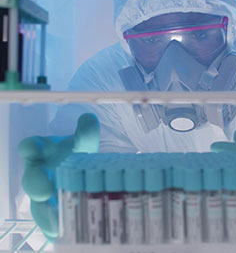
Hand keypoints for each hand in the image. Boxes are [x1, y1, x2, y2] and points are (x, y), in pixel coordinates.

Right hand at [19, 113, 99, 240]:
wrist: (81, 173)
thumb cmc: (76, 155)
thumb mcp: (84, 144)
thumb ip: (86, 133)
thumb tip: (88, 119)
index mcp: (42, 152)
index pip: (30, 147)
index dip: (30, 148)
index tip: (33, 148)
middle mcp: (38, 173)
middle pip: (31, 179)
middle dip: (36, 184)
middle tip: (46, 191)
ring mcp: (43, 195)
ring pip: (37, 205)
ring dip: (45, 213)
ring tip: (55, 222)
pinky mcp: (51, 212)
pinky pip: (47, 222)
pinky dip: (53, 228)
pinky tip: (60, 234)